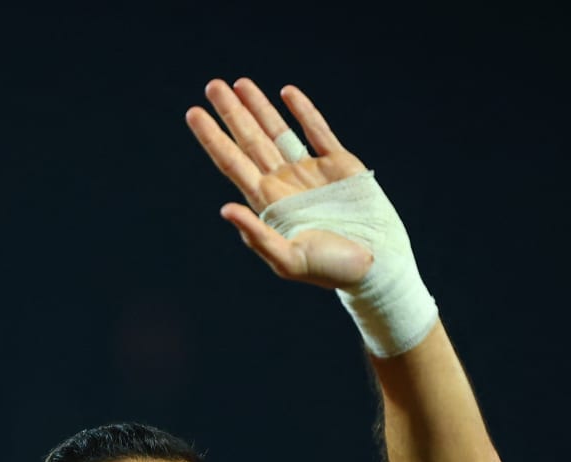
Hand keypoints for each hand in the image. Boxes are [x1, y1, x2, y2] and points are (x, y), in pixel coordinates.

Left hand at [185, 79, 371, 288]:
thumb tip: (225, 209)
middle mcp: (284, 184)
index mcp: (268, 204)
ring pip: (278, 131)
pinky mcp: (338, 164)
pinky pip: (317, 131)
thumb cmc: (331, 270)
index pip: (233, 164)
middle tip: (213, 86)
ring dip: (259, 107)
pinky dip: (303, 111)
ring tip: (240, 83)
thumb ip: (257, 236)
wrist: (377, 264)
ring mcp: (310, 172)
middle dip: (231, 113)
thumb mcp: (289, 260)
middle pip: (250, 141)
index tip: (194, 113)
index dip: (213, 138)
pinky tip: (286, 93)